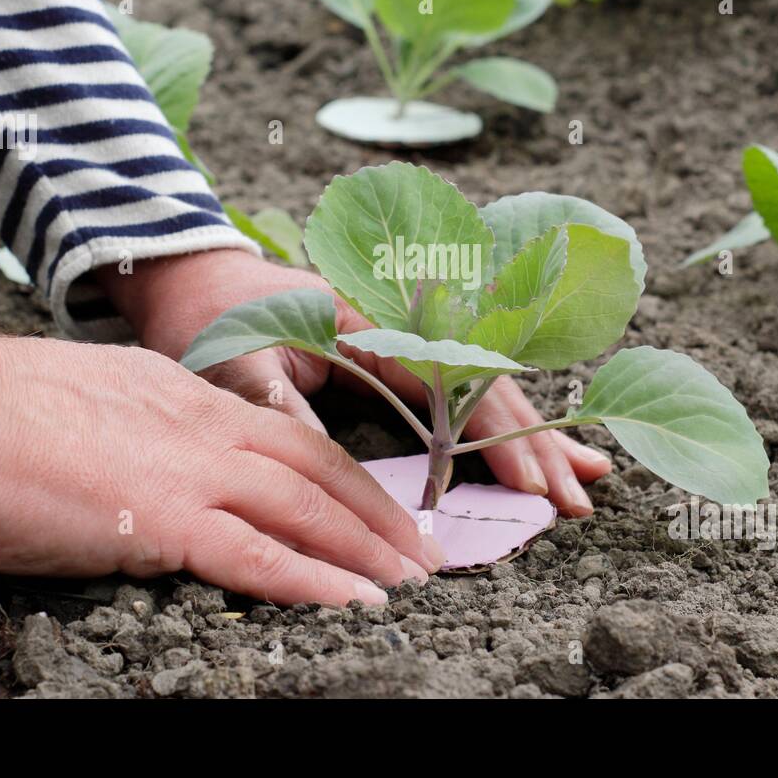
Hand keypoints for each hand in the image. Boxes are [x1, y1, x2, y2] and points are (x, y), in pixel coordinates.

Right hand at [0, 334, 443, 605]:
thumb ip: (137, 430)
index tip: (378, 505)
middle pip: (319, 472)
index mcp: (188, 398)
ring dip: (368, 550)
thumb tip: (149, 461)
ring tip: (417, 582)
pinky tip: (359, 603)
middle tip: (429, 551)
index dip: (343, 477)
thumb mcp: (91, 406)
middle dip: (380, 514)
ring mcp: (191, 471)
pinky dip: (316, 582)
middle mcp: (206, 428)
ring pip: (307, 510)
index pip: (289, 438)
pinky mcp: (162, 517)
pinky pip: (258, 556)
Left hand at [100, 249, 613, 515]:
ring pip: (486, 389)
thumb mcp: (240, 364)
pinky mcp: (395, 357)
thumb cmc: (214, 317)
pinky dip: (500, 425)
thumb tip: (330, 479)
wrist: (194, 275)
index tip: (535, 487)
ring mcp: (405, 340)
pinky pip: (460, 391)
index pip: (460, 384)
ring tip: (583, 481)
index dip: (500, 438)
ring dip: (532, 436)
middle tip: (579, 503)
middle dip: (535, 444)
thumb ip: (286, 412)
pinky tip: (530, 456)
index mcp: (376, 321)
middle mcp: (405, 326)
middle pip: (488, 387)